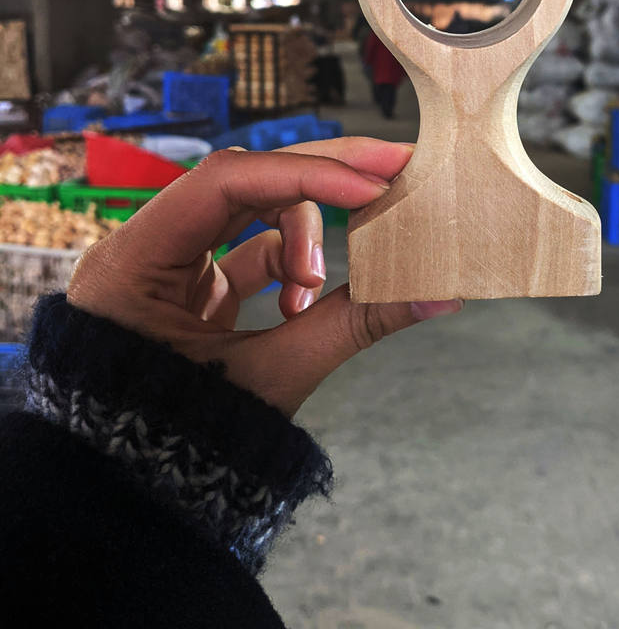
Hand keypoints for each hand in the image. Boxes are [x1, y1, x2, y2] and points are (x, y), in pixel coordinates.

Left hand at [67, 138, 460, 415]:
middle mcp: (147, 248)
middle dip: (322, 177)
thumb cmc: (185, 440)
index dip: (306, 176)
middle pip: (246, 180)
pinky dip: (292, 266)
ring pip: (254, 211)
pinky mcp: (196, 284)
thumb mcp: (270, 378)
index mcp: (135, 261)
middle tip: (392, 165)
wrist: (138, 498)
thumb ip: (353, 326)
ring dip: (303, 239)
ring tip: (317, 291)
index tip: (373, 189)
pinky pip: (255, 249)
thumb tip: (437, 295)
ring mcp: (171, 264)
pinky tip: (303, 305)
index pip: (226, 181)